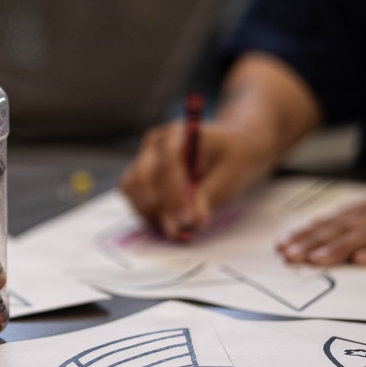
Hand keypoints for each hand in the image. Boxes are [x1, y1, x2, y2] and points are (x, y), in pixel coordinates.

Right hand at [120, 120, 275, 238]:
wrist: (232, 148)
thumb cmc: (234, 156)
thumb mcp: (231, 174)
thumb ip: (210, 195)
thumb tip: (193, 222)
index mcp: (179, 134)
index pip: (168, 163)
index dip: (175, 194)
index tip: (188, 220)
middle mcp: (155, 144)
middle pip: (142, 176)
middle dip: (158, 207)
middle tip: (177, 231)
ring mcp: (144, 158)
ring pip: (131, 187)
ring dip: (148, 211)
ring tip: (173, 228)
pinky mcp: (141, 174)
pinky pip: (133, 195)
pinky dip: (146, 211)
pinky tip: (166, 222)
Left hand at [277, 199, 365, 264]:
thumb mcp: (360, 213)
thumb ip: (338, 221)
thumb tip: (313, 224)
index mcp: (352, 213)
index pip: (322, 225)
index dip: (300, 235)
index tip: (280, 245)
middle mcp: (362, 217)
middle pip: (334, 230)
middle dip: (310, 243)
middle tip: (290, 255)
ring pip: (357, 235)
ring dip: (335, 247)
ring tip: (316, 259)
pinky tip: (358, 258)